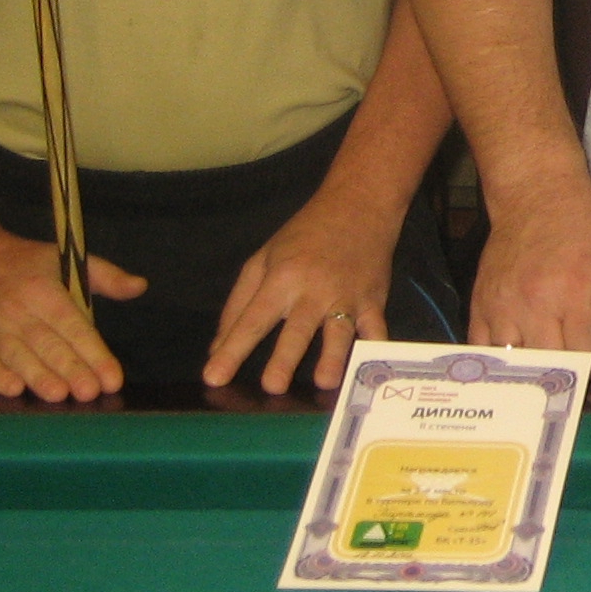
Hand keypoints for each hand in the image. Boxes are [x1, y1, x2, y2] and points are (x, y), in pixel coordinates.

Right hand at [0, 228, 145, 402]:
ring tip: (59, 395)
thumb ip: (106, 276)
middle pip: (48, 345)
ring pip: (18, 356)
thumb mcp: (64, 259)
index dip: (94, 353)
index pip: (75, 326)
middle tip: (90, 392)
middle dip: (71, 370)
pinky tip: (13, 389)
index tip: (113, 378)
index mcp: (44, 290)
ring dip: (38, 376)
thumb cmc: (21, 264)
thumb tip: (140, 286)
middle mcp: (17, 310)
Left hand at [204, 184, 400, 393]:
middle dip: (285, 358)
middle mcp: (313, 289)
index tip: (213, 377)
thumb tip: (217, 349)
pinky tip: (370, 368)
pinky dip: (375, 348)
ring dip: (333, 357)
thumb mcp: (263, 258)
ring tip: (325, 383)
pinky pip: (377, 327)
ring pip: (340, 330)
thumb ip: (238, 304)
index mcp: (281, 278)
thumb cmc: (305, 233)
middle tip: (272, 387)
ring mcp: (347, 295)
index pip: (252, 319)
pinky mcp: (375, 299)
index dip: (232, 350)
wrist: (359, 203)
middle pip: (297, 328)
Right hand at [469, 168, 590, 380]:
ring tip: (554, 364)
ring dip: (540, 375)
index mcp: (580, 292)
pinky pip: (489, 358)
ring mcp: (504, 308)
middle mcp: (538, 303)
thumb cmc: (590, 235)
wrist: (537, 198)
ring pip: (522, 370)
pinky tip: (524, 358)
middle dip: (576, 377)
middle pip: (557, 370)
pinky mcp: (479, 308)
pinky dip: (508, 367)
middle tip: (583, 368)